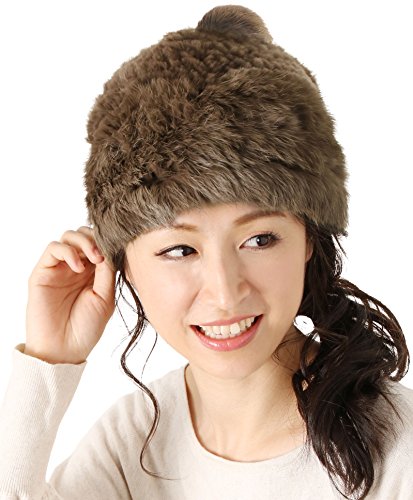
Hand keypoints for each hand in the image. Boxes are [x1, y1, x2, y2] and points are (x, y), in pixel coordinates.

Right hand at [25, 226, 115, 363]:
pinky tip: (78, 268)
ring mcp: (59, 268)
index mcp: (94, 272)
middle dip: (96, 238)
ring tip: (94, 259)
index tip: (116, 252)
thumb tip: (108, 248)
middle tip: (103, 255)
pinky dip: (68, 252)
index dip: (108, 242)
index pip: (100, 243)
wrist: (64, 349)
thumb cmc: (86, 327)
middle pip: (84, 234)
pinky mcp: (43, 272)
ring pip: (69, 236)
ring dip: (84, 241)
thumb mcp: (105, 297)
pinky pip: (53, 248)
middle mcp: (76, 266)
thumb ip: (107, 272)